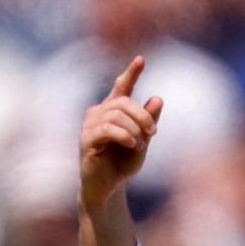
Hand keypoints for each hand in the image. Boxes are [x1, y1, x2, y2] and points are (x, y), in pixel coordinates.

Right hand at [79, 56, 162, 207]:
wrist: (109, 186)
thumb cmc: (124, 163)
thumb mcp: (143, 141)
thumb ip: (149, 121)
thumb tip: (158, 98)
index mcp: (113, 111)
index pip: (122, 87)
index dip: (131, 73)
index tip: (142, 59)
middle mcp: (99, 113)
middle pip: (123, 102)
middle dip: (142, 116)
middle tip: (153, 133)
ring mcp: (90, 125)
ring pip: (116, 115)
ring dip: (134, 129)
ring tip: (139, 144)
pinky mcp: (86, 139)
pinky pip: (107, 129)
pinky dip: (124, 135)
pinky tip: (132, 144)